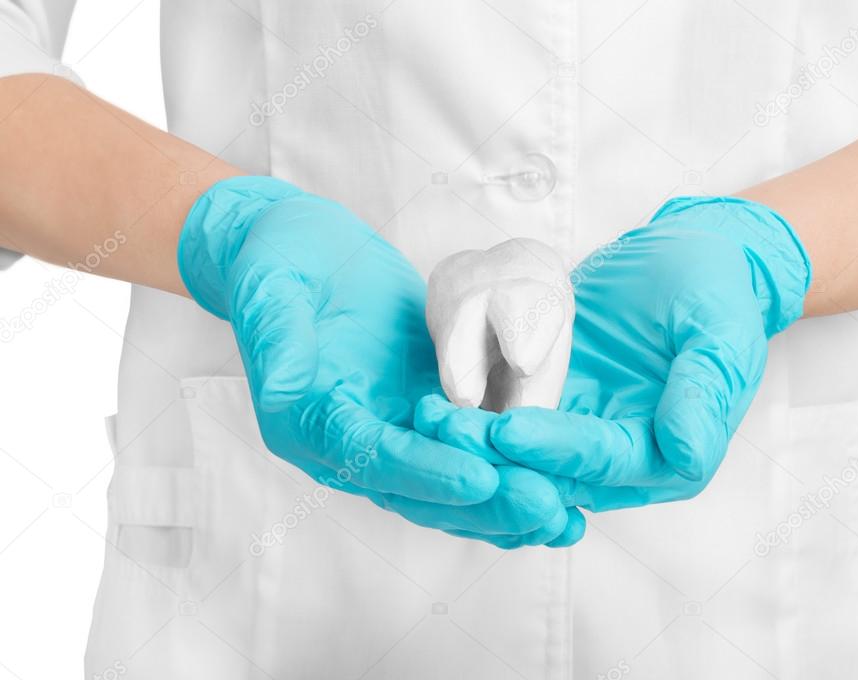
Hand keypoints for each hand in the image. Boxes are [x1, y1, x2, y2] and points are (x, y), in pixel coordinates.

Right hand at [177, 176, 578, 545]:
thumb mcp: (268, 287)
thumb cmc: (277, 260)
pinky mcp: (425, 408)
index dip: (425, 472)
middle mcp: (351, 443)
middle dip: (485, 502)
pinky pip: (470, 445)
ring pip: (452, 479)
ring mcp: (393, 427)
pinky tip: (559, 480)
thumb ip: (276, 341)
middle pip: (421, 488)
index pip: (372, 458)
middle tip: (547, 508)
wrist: (304, 247)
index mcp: (307, 425)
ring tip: (565, 517)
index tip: (481, 478)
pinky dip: (511, 466)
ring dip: (506, 500)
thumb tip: (283, 392)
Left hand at [415, 196, 810, 510]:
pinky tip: (437, 400)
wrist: (690, 256)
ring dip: (477, 442)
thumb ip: (703, 394)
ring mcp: (588, 435)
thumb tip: (687, 453)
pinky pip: (514, 418)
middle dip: (499, 456)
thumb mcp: (719, 333)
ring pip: (526, 454)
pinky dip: (478, 415)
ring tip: (427, 418)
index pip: (607, 462)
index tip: (507, 429)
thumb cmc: (714, 290)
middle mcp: (627, 462)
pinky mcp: (559, 406)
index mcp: (673, 457)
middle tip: (442, 430)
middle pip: (556, 471)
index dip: (558, 449)